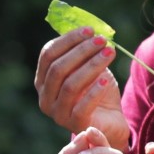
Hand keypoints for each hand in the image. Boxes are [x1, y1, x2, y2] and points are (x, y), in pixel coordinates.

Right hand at [33, 28, 131, 152]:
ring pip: (70, 85)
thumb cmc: (97, 92)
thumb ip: (83, 51)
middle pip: (58, 69)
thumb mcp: (89, 68)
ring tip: (110, 53)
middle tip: (102, 41)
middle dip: (81, 51)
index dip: (68, 40)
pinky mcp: (74, 125)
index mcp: (43, 80)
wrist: (109, 122)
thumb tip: (87, 28)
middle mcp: (45, 97)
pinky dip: (95, 90)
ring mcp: (57, 114)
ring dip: (92, 66)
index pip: (48, 55)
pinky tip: (107, 79)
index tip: (90, 30)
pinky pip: (82, 106)